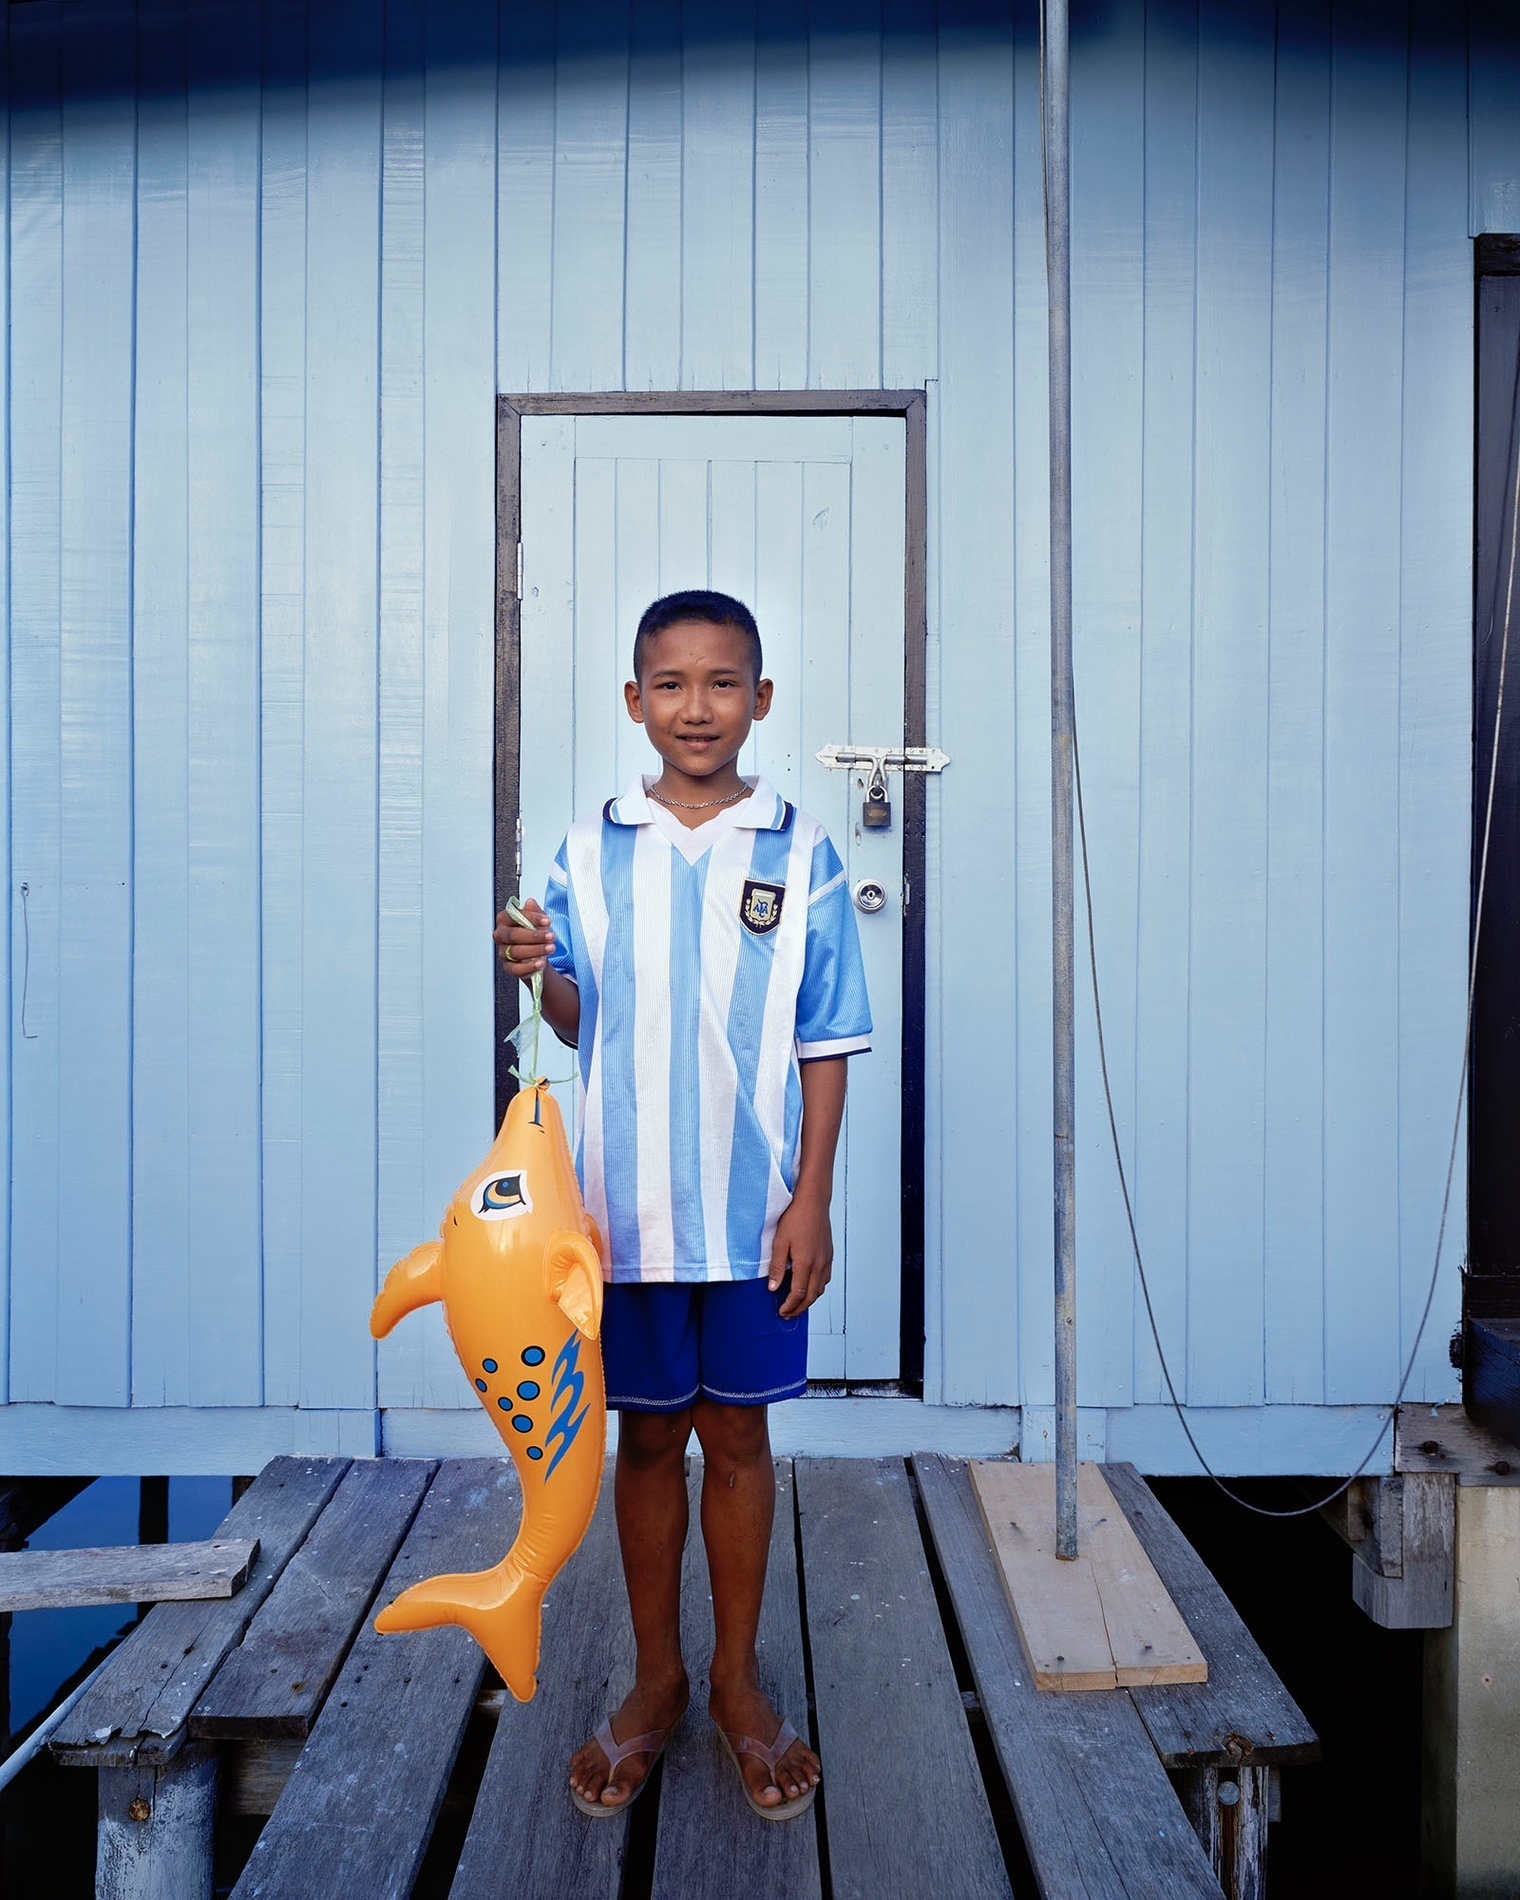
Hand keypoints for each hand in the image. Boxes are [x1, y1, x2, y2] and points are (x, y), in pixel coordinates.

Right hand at [494, 898, 554, 981]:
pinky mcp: (508, 967)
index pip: (514, 916)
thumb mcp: (538, 920)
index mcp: (505, 920)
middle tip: (551, 936)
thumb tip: (530, 902)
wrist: (537, 954)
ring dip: (535, 950)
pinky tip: (540, 963)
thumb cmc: (534, 934)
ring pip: (515, 952)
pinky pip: (516, 969)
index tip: (548, 920)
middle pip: (513, 935)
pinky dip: (529, 967)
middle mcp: (501, 936)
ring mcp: (503, 952)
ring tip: (550, 948)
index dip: (531, 918)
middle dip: (534, 936)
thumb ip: (534, 911)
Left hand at [767, 1187, 832, 1317]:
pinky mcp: (829, 1255)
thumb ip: (776, 1266)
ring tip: (797, 1303)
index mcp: (805, 1263)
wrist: (813, 1202)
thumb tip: (773, 1288)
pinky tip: (808, 1286)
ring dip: (809, 1300)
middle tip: (787, 1314)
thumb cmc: (795, 1218)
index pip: (798, 1294)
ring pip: (820, 1289)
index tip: (781, 1311)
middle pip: (812, 1296)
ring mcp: (826, 1260)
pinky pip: (825, 1278)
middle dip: (799, 1309)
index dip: (790, 1306)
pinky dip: (817, 1288)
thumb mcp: (779, 1242)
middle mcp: (819, 1264)